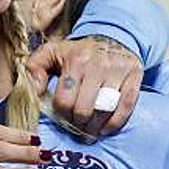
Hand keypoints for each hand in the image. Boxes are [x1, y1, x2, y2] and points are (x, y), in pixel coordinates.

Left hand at [26, 36, 142, 136]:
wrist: (113, 36)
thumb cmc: (77, 51)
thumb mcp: (50, 52)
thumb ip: (34, 68)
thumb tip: (35, 91)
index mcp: (75, 60)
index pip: (64, 100)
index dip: (61, 114)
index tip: (63, 116)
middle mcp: (98, 64)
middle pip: (84, 109)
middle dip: (78, 123)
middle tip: (76, 126)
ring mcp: (118, 70)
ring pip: (104, 110)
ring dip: (95, 127)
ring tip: (89, 131)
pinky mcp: (135, 75)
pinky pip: (126, 106)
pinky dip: (115, 122)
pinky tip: (105, 129)